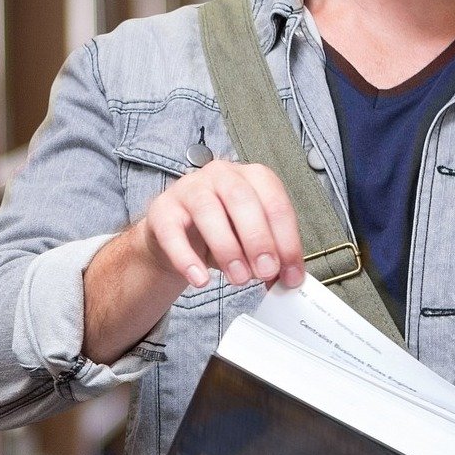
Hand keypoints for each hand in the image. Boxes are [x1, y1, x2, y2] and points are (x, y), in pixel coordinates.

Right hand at [137, 159, 307, 290]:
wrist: (178, 235)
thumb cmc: (223, 231)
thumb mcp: (252, 242)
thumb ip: (271, 257)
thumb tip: (289, 279)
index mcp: (253, 177)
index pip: (275, 203)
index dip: (287, 240)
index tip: (291, 274)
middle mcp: (222, 174)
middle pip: (242, 199)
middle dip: (258, 239)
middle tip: (266, 271)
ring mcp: (190, 188)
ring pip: (208, 210)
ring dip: (227, 248)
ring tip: (239, 278)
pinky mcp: (162, 209)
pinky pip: (172, 231)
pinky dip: (187, 258)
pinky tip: (200, 279)